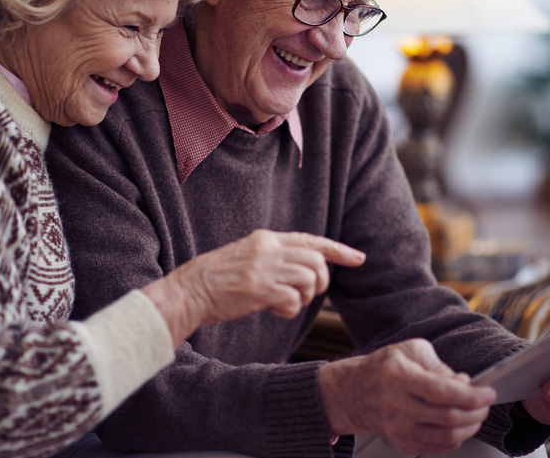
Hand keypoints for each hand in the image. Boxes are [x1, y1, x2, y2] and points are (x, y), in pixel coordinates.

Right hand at [143, 229, 365, 345]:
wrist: (190, 290)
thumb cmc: (218, 278)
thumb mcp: (248, 256)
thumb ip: (275, 257)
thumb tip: (306, 269)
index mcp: (266, 239)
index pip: (311, 240)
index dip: (338, 250)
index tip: (358, 258)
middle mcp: (268, 249)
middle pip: (317, 262)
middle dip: (320, 282)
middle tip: (307, 295)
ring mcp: (264, 269)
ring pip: (309, 280)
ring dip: (305, 297)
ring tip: (285, 303)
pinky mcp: (260, 289)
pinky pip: (294, 300)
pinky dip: (290, 310)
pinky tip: (274, 310)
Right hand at [319, 339, 496, 455]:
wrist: (353, 392)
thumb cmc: (383, 368)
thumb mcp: (409, 351)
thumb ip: (439, 365)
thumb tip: (463, 383)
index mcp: (397, 376)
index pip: (441, 391)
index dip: (471, 395)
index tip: (487, 392)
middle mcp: (395, 405)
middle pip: (448, 417)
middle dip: (477, 412)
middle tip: (485, 403)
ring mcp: (397, 428)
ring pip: (446, 436)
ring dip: (470, 427)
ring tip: (476, 415)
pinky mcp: (400, 443)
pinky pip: (438, 446)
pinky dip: (456, 437)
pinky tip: (458, 425)